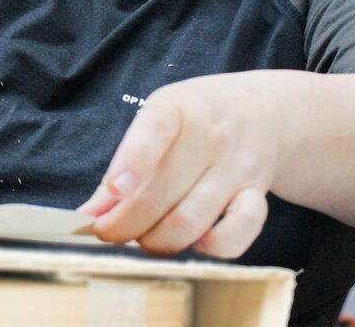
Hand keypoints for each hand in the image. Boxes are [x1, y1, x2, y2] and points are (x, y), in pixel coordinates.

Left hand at [77, 73, 281, 257]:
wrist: (264, 111)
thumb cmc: (196, 119)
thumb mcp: (158, 119)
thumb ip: (124, 163)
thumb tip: (90, 213)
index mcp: (176, 108)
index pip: (155, 131)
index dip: (132, 162)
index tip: (114, 189)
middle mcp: (210, 136)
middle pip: (160, 193)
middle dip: (124, 224)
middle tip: (108, 232)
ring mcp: (236, 167)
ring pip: (190, 221)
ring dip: (157, 241)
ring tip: (143, 238)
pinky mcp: (257, 194)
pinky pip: (237, 233)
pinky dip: (212, 247)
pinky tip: (194, 242)